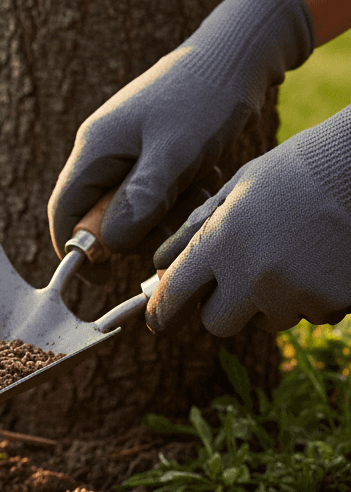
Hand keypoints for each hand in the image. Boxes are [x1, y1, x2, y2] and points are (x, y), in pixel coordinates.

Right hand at [47, 0, 312, 256]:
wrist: (236, 53)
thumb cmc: (205, 95)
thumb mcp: (176, 150)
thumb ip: (141, 197)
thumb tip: (109, 243)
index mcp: (94, 149)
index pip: (64, 212)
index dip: (76, 250)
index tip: (102, 279)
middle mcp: (102, 152)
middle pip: (99, 215)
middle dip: (136, 230)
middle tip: (175, 221)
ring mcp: (126, 152)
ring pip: (130, 208)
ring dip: (163, 213)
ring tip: (198, 190)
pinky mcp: (150, 153)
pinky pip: (153, 193)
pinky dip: (176, 198)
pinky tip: (202, 180)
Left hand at [146, 105, 350, 336]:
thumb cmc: (302, 168)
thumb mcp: (241, 186)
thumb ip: (199, 227)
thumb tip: (162, 264)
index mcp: (221, 242)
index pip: (174, 296)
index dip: (162, 311)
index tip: (159, 319)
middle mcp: (251, 276)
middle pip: (217, 323)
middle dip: (222, 308)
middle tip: (238, 281)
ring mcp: (294, 294)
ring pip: (268, 320)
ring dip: (273, 300)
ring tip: (296, 254)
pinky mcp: (332, 304)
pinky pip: (312, 314)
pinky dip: (313, 297)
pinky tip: (325, 260)